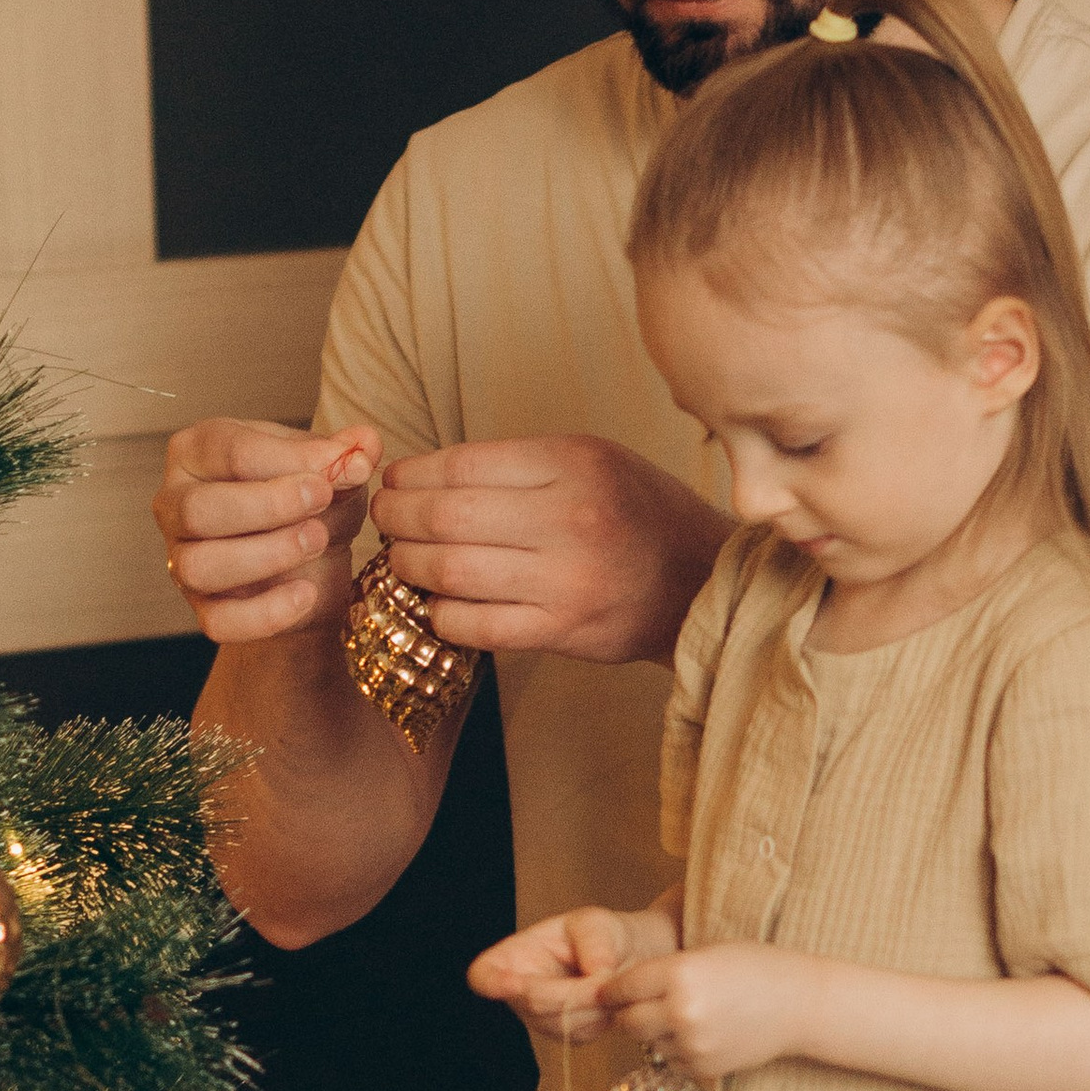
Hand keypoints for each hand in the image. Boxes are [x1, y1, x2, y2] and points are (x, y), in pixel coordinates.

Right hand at [152, 420, 379, 646]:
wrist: (312, 565)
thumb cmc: (308, 503)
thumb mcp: (329, 471)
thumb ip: (345, 455)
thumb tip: (365, 445)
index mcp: (198, 451)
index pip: (228, 450)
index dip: (287, 461)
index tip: (338, 469)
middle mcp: (176, 503)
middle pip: (199, 509)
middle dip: (267, 506)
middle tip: (323, 500)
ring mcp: (182, 559)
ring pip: (199, 566)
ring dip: (266, 555)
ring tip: (317, 542)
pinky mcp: (202, 608)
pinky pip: (218, 621)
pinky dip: (265, 613)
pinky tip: (307, 594)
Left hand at [373, 437, 729, 664]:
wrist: (704, 580)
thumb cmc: (640, 513)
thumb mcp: (594, 460)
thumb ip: (520, 465)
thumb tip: (428, 475)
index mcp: (575, 464)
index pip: (463, 463)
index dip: (412, 474)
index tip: (395, 481)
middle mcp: (570, 519)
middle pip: (445, 517)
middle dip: (396, 517)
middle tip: (385, 518)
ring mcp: (566, 580)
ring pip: (450, 571)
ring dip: (407, 564)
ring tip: (401, 558)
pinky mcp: (562, 631)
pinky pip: (475, 624)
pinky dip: (441, 612)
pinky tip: (436, 601)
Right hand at [470, 901, 672, 1042]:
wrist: (626, 959)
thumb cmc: (601, 934)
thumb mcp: (596, 923)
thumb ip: (595, 943)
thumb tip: (597, 974)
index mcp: (513, 957)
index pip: (484, 976)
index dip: (492, 983)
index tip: (514, 983)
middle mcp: (518, 993)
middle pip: (531, 1004)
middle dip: (571, 994)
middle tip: (604, 978)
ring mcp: (540, 1018)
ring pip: (559, 1024)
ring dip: (592, 1007)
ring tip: (612, 982)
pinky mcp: (565, 1036)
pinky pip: (580, 1035)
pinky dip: (601, 1018)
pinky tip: (611, 999)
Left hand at [602, 941, 819, 1081]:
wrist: (800, 1004)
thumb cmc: (755, 968)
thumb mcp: (706, 953)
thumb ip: (664, 970)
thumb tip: (617, 990)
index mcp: (679, 973)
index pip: (622, 987)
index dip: (613, 989)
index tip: (611, 990)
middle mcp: (681, 1010)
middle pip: (626, 1021)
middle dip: (628, 1014)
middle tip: (638, 1006)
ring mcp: (693, 1043)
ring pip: (647, 1043)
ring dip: (653, 1033)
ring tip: (681, 1016)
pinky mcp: (704, 1067)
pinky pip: (671, 1060)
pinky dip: (676, 1049)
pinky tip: (700, 1032)